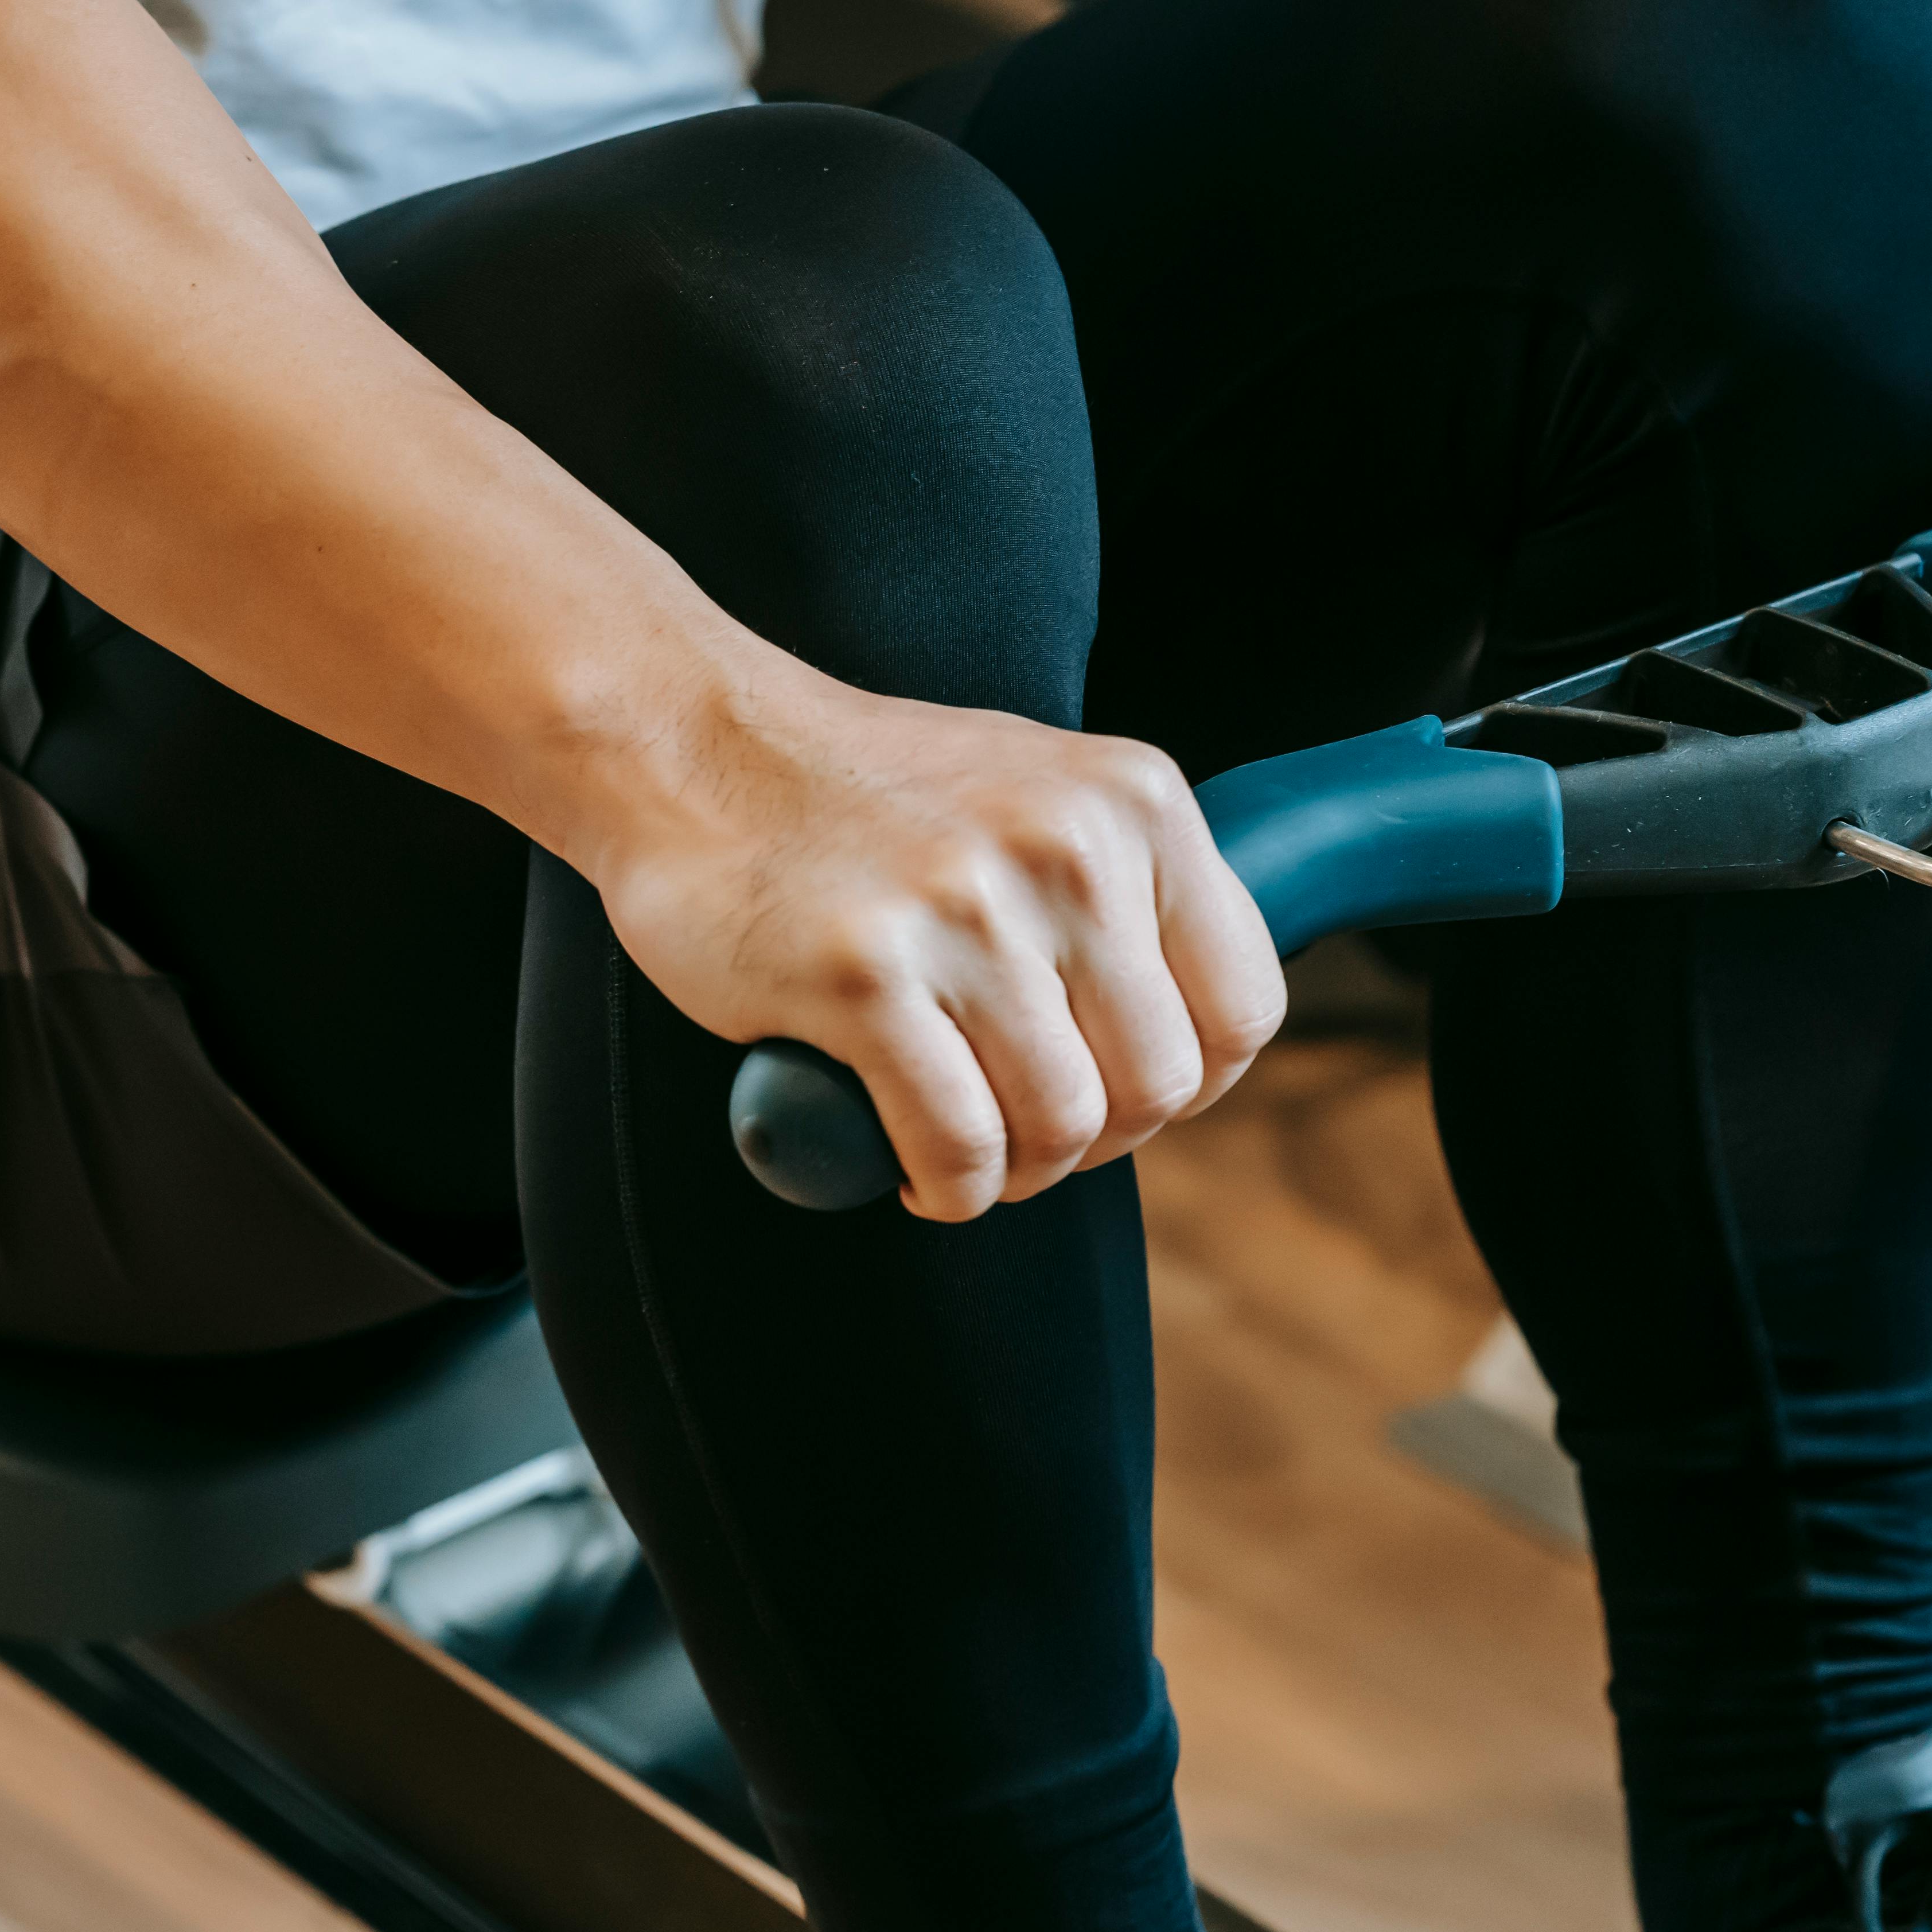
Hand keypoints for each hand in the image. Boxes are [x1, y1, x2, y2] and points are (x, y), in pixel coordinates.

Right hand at [588, 673, 1287, 1221]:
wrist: (688, 743)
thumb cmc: (861, 794)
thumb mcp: (1037, 794)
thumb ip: (1125, 892)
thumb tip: (1193, 1036)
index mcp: (1131, 803)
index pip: (1242, 1010)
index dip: (1190, 1088)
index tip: (1118, 1094)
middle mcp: (1065, 848)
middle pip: (1157, 1087)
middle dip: (1096, 1141)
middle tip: (1024, 1129)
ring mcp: (963, 909)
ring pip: (1060, 1127)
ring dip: (1018, 1174)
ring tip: (967, 1151)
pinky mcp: (862, 974)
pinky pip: (959, 1145)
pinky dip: (948, 1187)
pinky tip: (915, 1168)